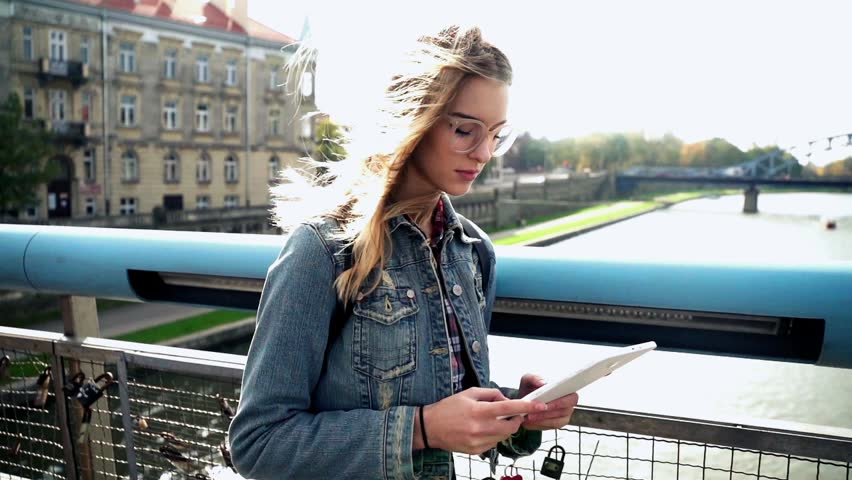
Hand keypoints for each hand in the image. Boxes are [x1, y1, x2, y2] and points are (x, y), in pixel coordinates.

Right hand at [417, 387, 547, 454]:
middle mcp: (480, 428)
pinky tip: (482, 430)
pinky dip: (494, 436)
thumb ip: (490, 394)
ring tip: (491, 420)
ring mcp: (478, 442)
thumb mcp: (468, 393)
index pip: (509, 408)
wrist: (429, 427)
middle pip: (511, 426)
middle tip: (512, 414)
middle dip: (516, 420)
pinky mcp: (476, 451)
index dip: (527, 407)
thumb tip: (505, 399)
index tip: (540, 406)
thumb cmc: (448, 408)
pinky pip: (493, 443)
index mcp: (479, 411)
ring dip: (504, 428)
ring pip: (503, 436)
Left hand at [517, 373, 578, 430]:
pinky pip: (550, 426)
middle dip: (549, 411)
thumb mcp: (528, 379)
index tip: (548, 401)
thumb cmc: (530, 388)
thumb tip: (542, 383)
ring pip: (557, 421)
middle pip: (565, 411)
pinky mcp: (556, 424)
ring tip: (529, 416)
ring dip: (542, 419)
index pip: (572, 397)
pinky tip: (529, 422)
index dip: (562, 401)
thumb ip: (534, 378)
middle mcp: (568, 404)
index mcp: (566, 391)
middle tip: (535, 410)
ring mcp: (564, 416)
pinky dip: (539, 424)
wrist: (525, 400)